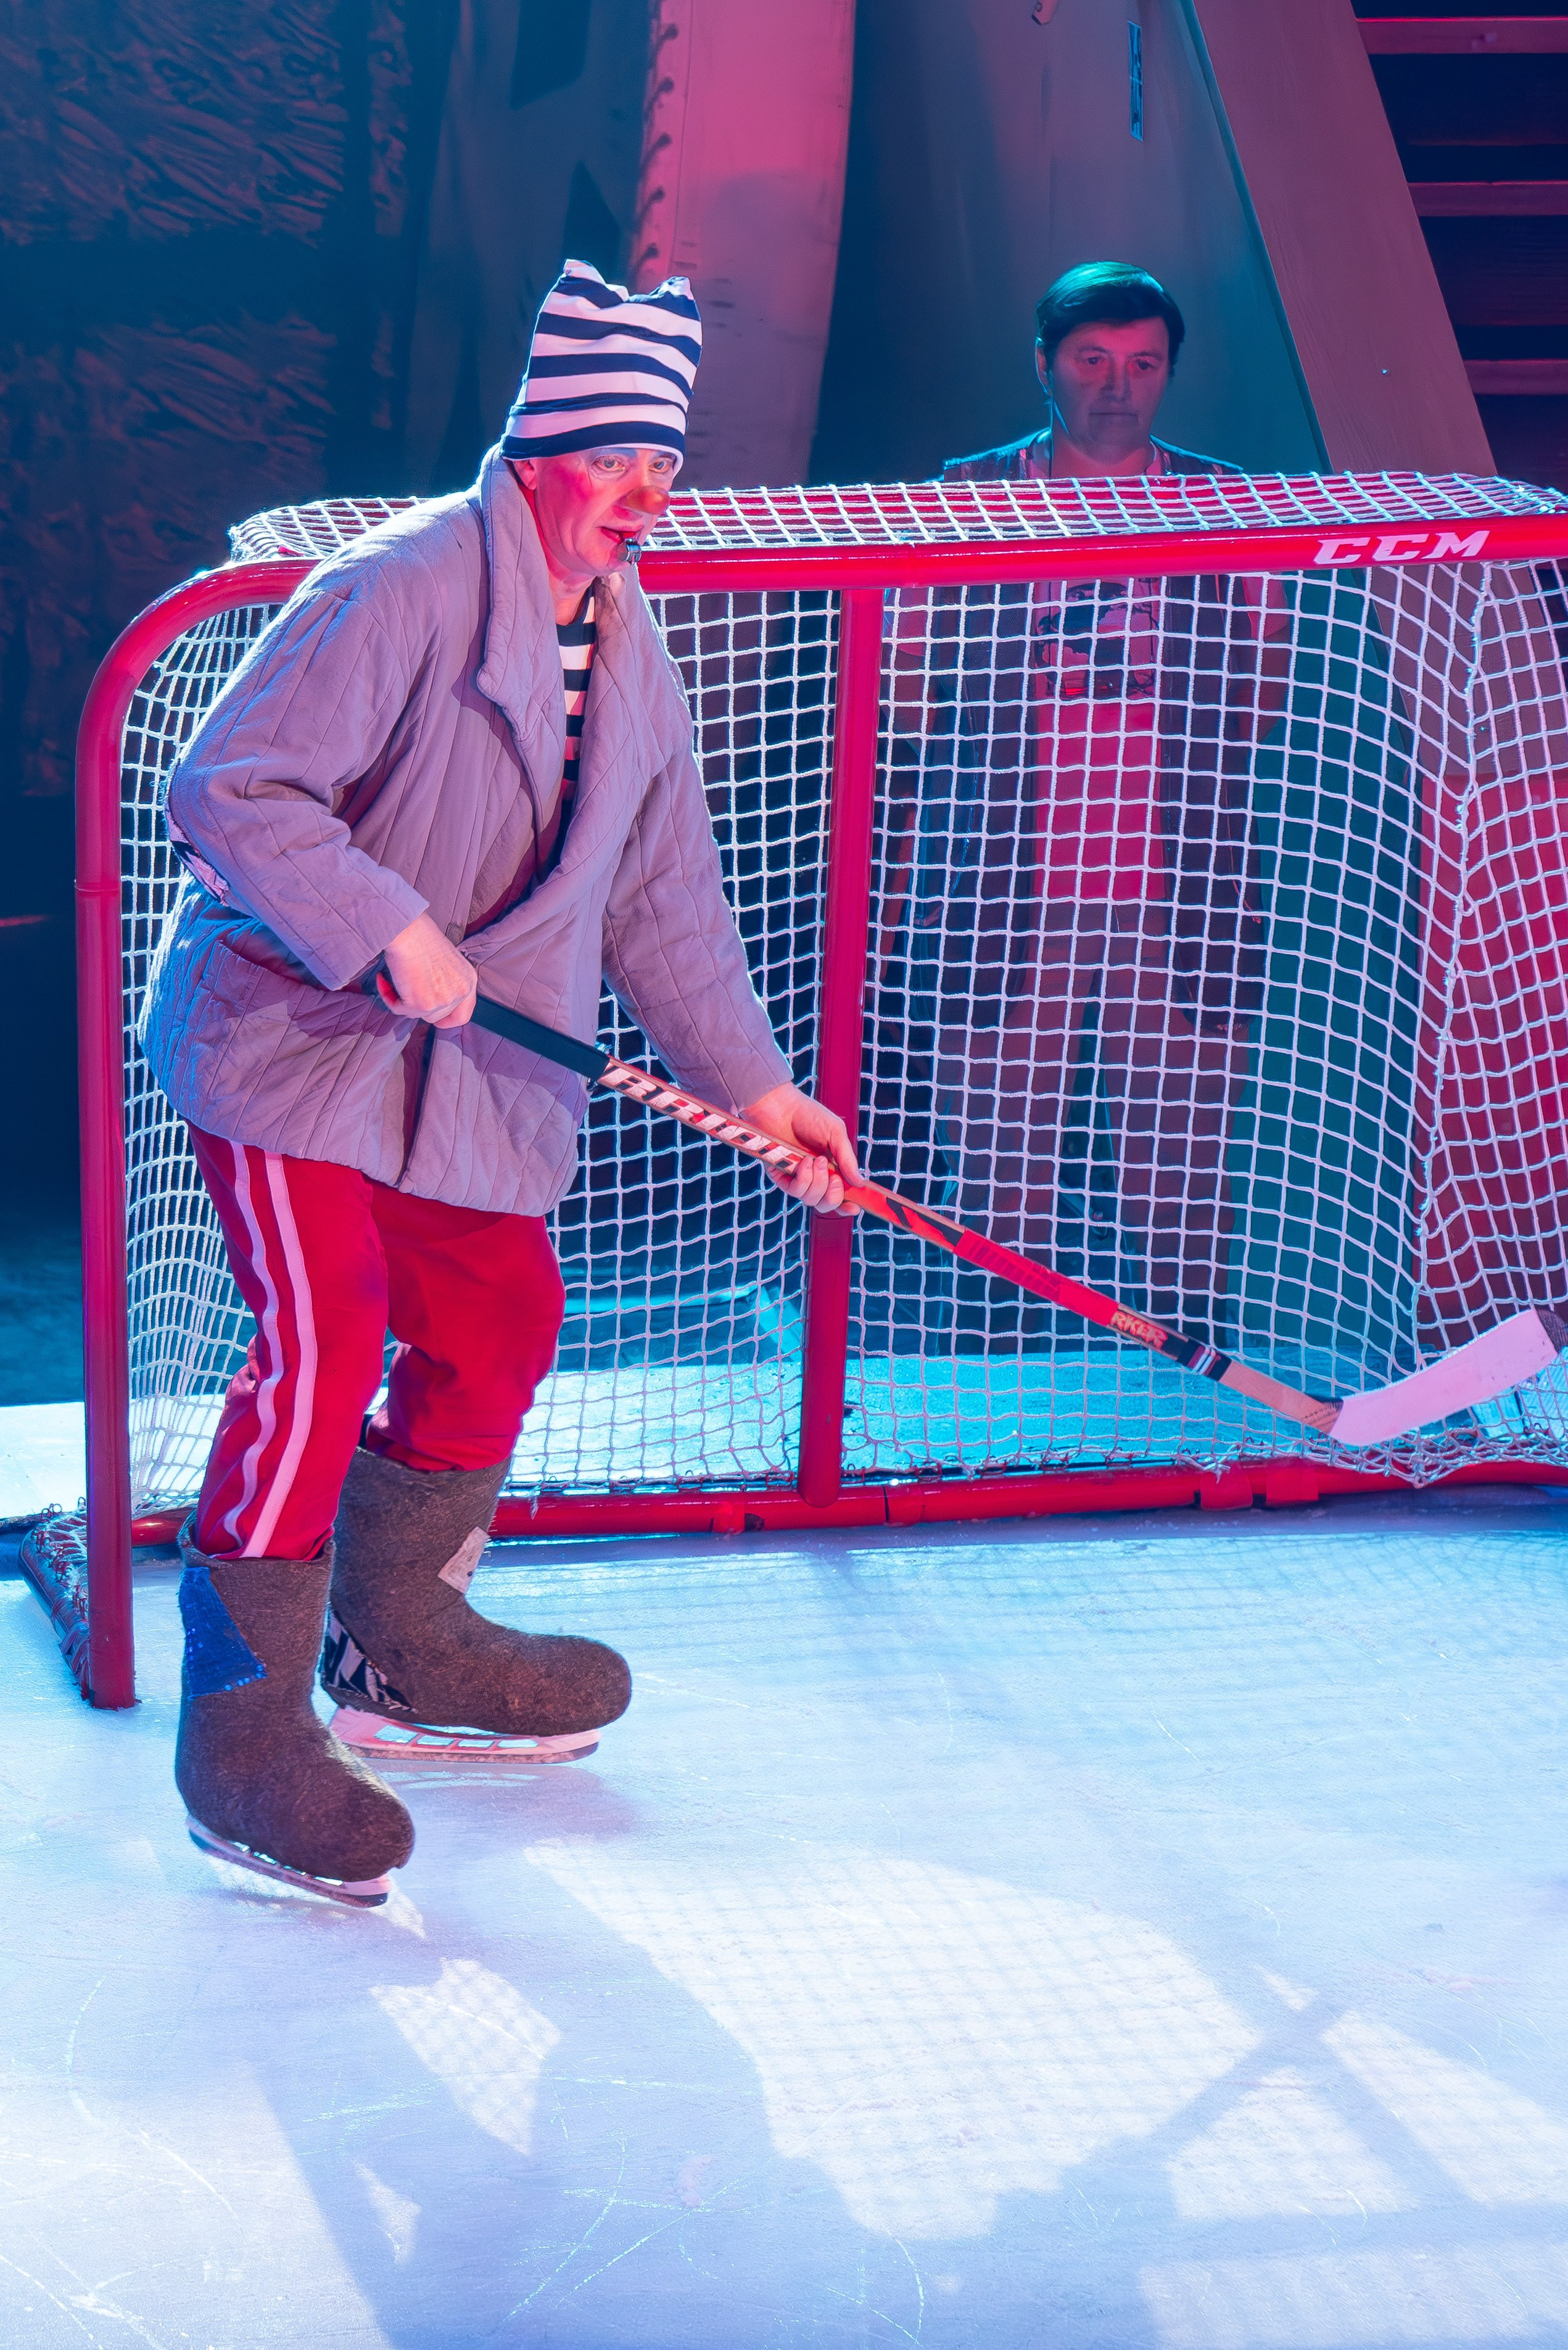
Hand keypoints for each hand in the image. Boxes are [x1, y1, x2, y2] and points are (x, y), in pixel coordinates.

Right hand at [378, 913, 477, 1028]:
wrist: (408, 930)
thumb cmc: (422, 936)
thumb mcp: (447, 962)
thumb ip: (445, 983)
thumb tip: (430, 997)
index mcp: (468, 981)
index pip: (462, 1015)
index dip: (446, 1020)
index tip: (435, 1018)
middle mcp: (459, 993)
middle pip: (436, 1017)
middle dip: (419, 1005)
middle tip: (408, 987)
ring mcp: (441, 1000)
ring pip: (417, 1015)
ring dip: (403, 1000)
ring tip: (395, 979)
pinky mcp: (421, 1004)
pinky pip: (399, 1009)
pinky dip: (388, 996)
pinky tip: (384, 980)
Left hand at [741, 1083, 861, 1217]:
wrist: (780, 1106)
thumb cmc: (808, 1115)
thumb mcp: (835, 1133)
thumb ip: (847, 1159)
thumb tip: (860, 1182)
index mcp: (831, 1167)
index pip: (840, 1194)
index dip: (848, 1205)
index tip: (856, 1208)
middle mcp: (814, 1176)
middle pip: (826, 1204)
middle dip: (833, 1196)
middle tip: (835, 1179)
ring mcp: (797, 1178)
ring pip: (811, 1200)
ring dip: (818, 1182)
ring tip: (816, 1159)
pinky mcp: (780, 1176)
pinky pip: (795, 1191)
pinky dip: (803, 1178)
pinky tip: (804, 1161)